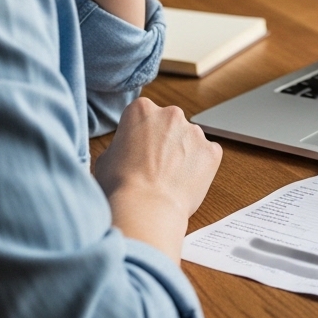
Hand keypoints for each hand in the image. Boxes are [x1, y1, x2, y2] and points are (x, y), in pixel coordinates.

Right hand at [93, 97, 221, 262]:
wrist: (145, 208)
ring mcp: (194, 132)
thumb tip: (128, 151)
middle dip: (164, 141)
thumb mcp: (105, 157)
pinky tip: (185, 182)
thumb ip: (121, 145)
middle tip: (154, 166)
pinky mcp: (212, 151)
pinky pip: (207, 155)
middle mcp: (171, 114)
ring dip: (183, 153)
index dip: (140, 136)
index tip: (138, 151)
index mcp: (141, 109)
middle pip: (169, 124)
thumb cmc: (120, 185)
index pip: (143, 115)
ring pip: (190, 139)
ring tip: (169, 178)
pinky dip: (200, 167)